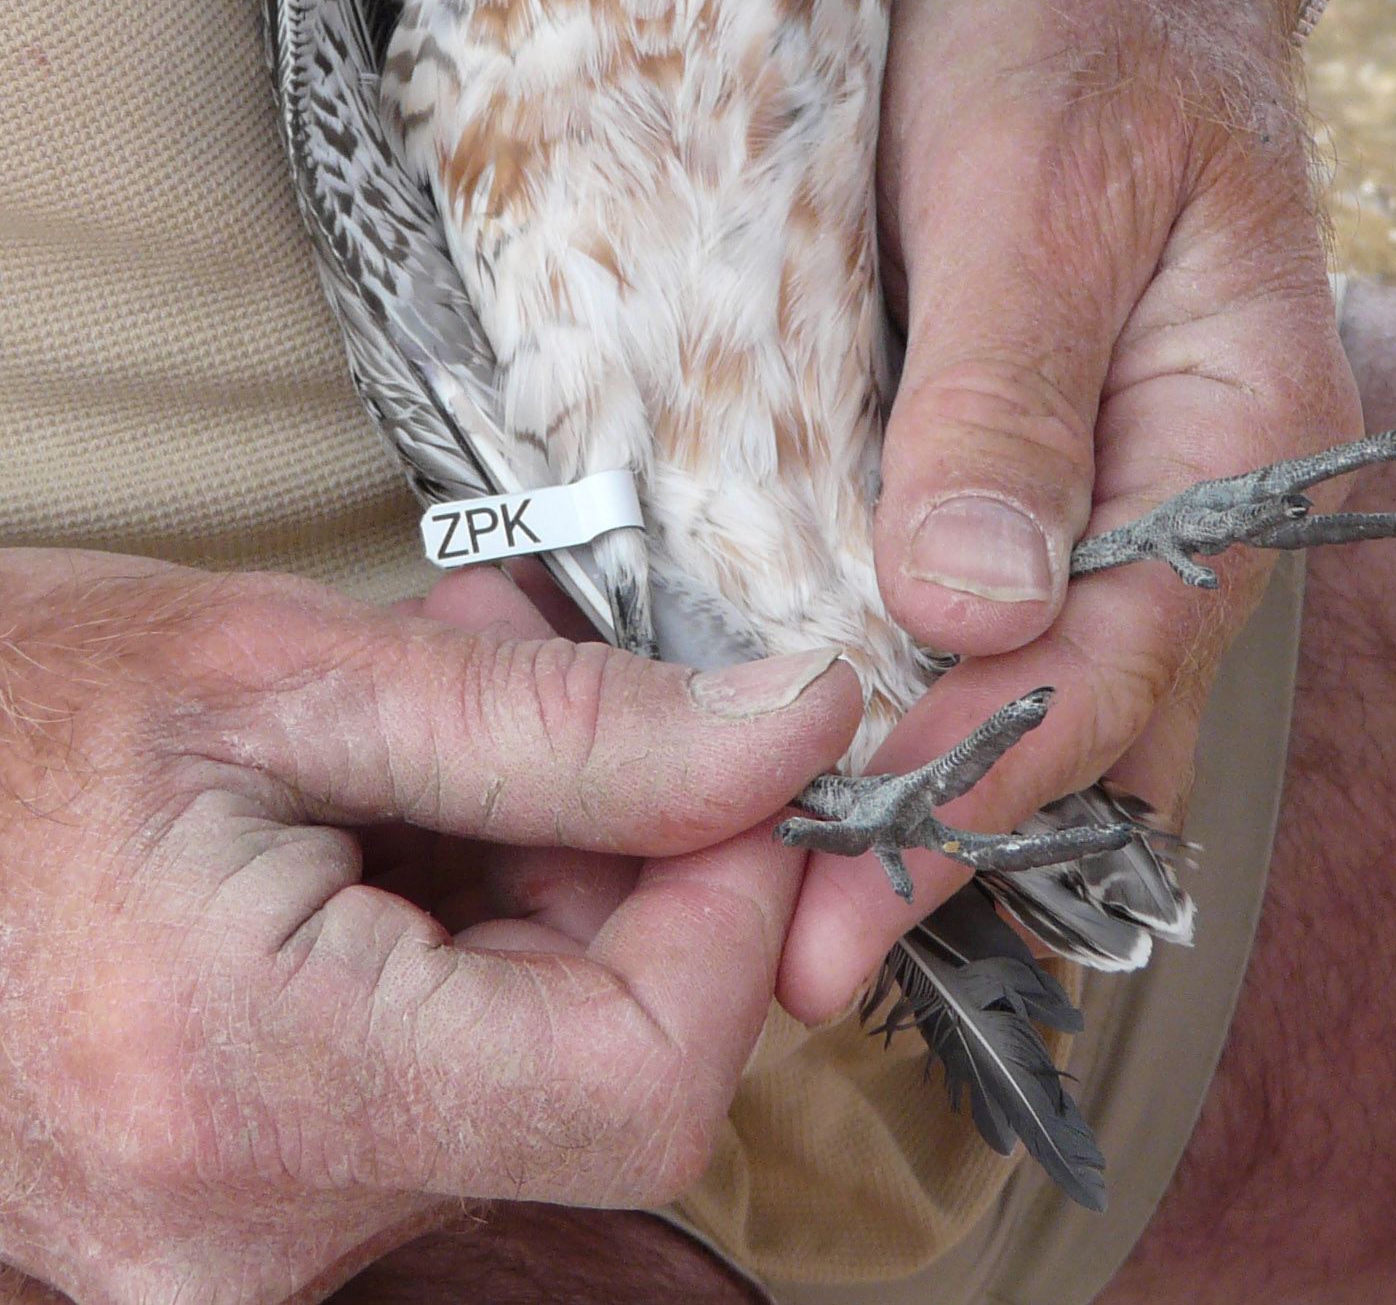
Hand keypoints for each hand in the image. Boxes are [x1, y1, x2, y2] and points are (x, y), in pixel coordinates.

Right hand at [0, 549, 858, 1304]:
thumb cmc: (6, 708)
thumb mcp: (289, 670)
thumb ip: (567, 725)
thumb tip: (795, 731)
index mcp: (245, 1089)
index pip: (646, 1082)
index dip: (737, 909)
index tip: (738, 756)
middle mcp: (242, 1236)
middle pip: (598, 1078)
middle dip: (630, 864)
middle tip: (553, 681)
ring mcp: (226, 1253)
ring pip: (525, 1070)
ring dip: (539, 876)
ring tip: (433, 715)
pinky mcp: (229, 1216)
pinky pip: (435, 1083)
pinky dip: (461, 931)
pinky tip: (387, 803)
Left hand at [778, 0, 1361, 1017]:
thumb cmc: (1082, 23)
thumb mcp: (1037, 185)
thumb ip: (1009, 400)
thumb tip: (966, 613)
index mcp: (1240, 434)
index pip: (1115, 659)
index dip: (978, 783)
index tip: (845, 891)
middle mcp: (1189, 484)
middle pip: (1083, 706)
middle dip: (945, 829)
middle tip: (795, 952)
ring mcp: (1111, 472)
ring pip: (1031, 674)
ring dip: (920, 779)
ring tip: (784, 887)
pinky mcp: (1023, 443)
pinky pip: (981, 598)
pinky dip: (902, 678)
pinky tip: (805, 736)